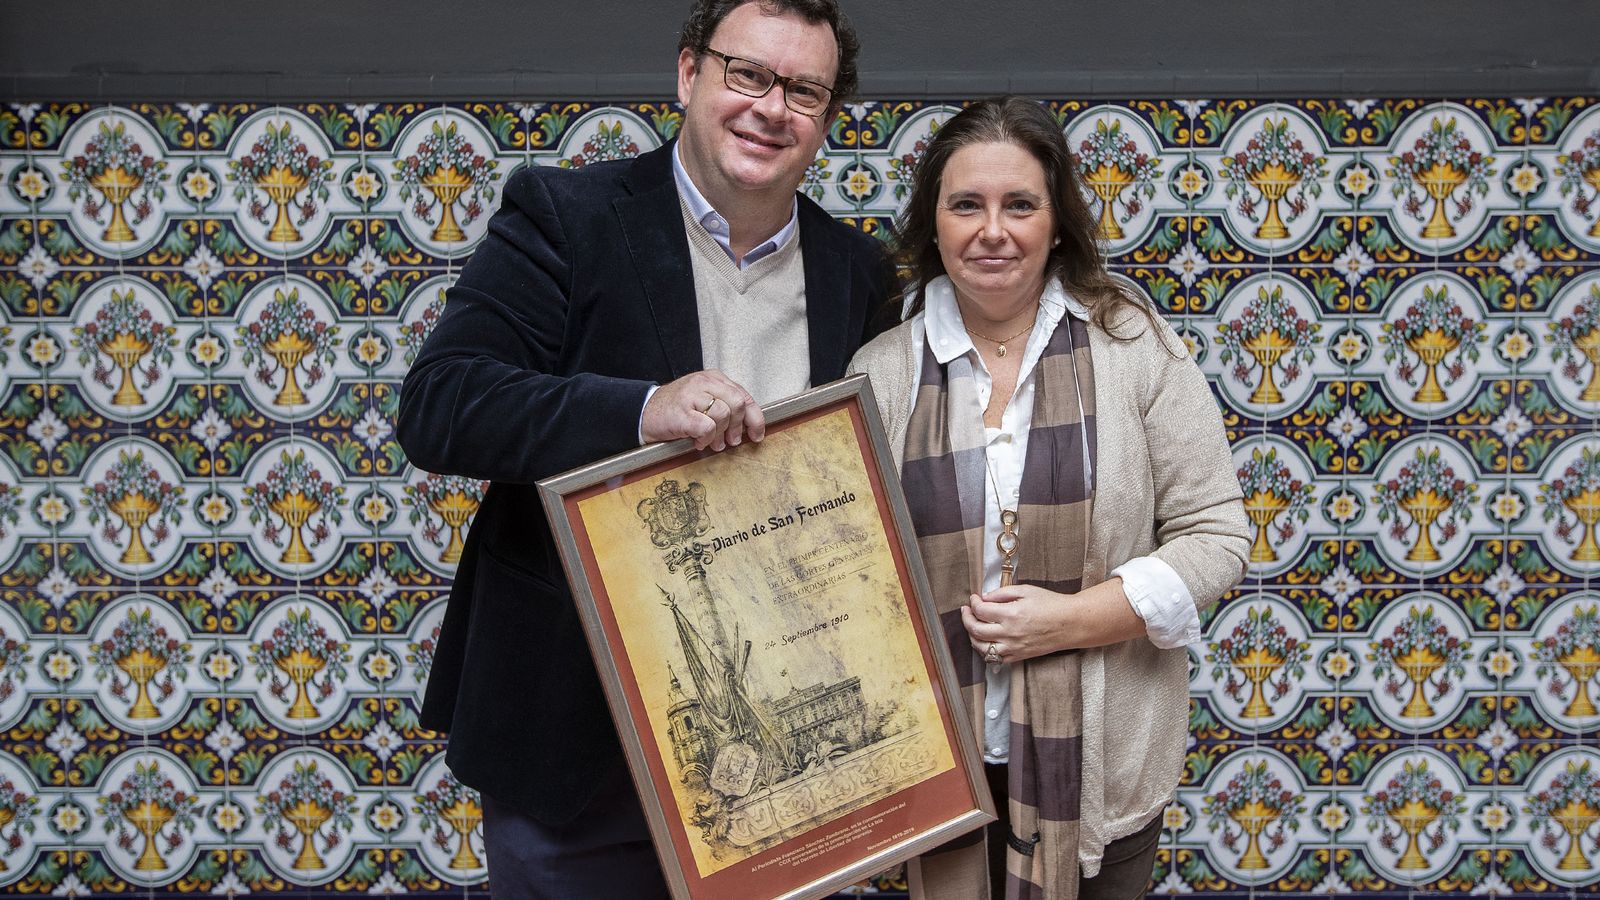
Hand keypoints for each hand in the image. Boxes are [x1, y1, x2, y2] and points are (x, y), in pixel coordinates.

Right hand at [641, 369, 763, 450]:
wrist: (644, 412)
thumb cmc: (676, 409)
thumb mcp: (704, 399)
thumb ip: (726, 405)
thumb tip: (749, 424)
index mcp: (713, 378)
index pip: (744, 396)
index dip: (755, 418)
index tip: (757, 434)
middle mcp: (704, 383)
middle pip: (738, 404)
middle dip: (738, 427)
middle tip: (731, 441)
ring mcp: (692, 396)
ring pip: (724, 415)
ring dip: (720, 436)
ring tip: (711, 442)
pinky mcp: (683, 413)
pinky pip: (708, 428)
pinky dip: (706, 439)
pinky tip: (698, 441)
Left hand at [960, 584, 1073, 664]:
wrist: (1071, 623)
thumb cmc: (1051, 604)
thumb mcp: (1026, 590)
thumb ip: (1002, 593)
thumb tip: (984, 597)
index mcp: (1011, 614)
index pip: (980, 610)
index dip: (973, 603)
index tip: (974, 598)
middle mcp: (1010, 633)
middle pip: (975, 630)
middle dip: (966, 618)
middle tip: (966, 610)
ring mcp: (1014, 648)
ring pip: (981, 648)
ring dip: (972, 636)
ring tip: (973, 626)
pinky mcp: (1019, 656)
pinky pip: (995, 659)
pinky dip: (986, 651)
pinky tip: (986, 640)